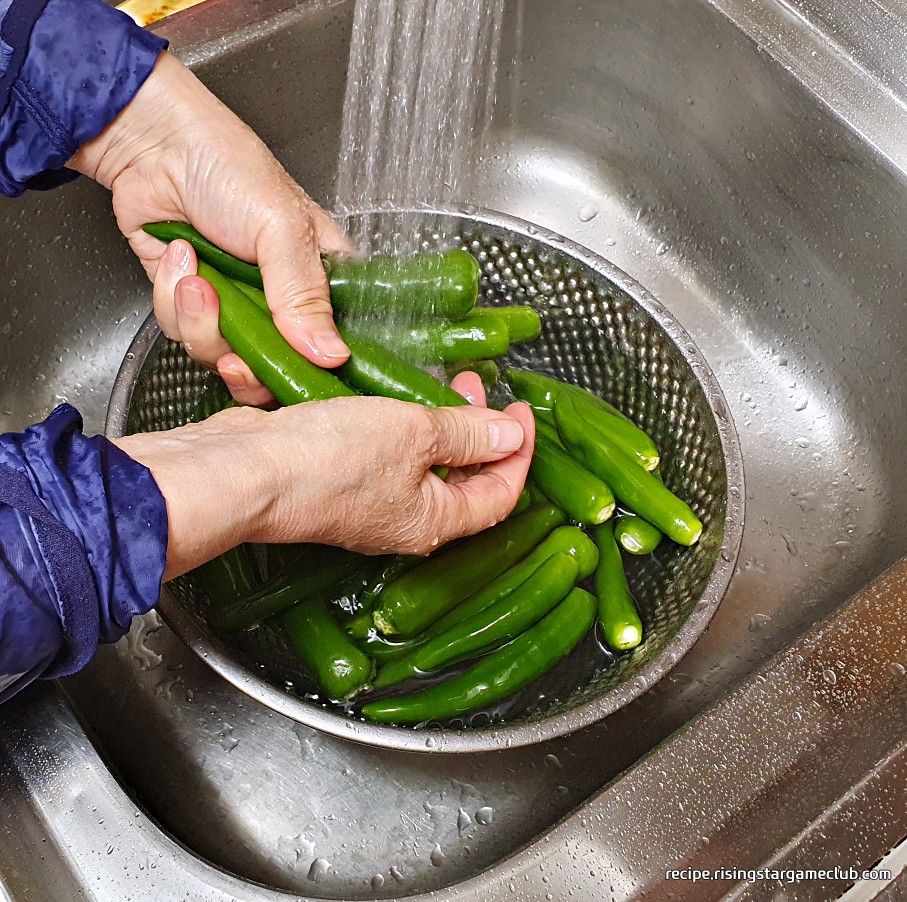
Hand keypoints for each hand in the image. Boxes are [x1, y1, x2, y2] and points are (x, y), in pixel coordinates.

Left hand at [69, 51, 347, 404]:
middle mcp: (281, 300)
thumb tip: (331, 355)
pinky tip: (179, 261)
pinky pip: (184, 335)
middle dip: (247, 362)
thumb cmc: (228, 167)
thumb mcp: (282, 228)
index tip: (290, 369)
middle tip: (235, 353)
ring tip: (196, 278)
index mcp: (320, 279)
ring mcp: (236, 306)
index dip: (312, 367)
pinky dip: (173, 303)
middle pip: (276, 367)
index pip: (332, 343)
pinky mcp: (192, 305)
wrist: (152, 145)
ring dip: (202, 323)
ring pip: (224, 356)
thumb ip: (304, 295)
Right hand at [114, 381, 534, 579]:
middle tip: (478, 386)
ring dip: (440, 425)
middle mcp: (404, 520)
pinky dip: (402, 427)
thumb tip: (509, 436)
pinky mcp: (339, 481)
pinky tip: (395, 396)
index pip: (500, 494)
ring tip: (441, 383)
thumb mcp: (414, 435)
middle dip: (479, 432)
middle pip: (463, 480)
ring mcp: (370, 503)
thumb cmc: (328, 461)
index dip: (519, 452)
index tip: (521, 411)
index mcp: (434, 521)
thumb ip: (466, 434)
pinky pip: (387, 456)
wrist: (244, 471)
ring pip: (424, 465)